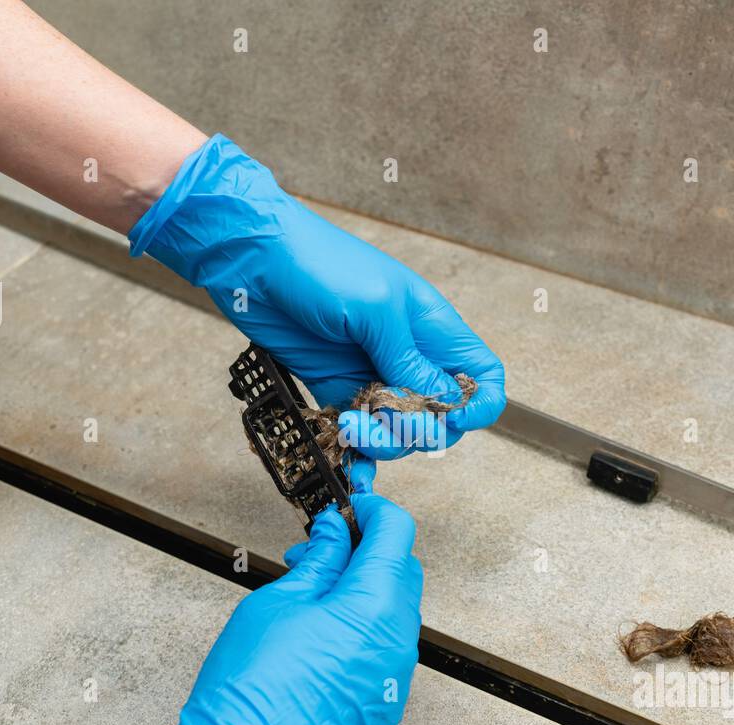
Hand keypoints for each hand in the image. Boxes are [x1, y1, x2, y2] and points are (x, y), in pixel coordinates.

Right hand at [100, 493, 422, 724]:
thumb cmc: (250, 688)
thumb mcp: (279, 602)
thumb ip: (318, 562)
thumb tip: (333, 534)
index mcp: (376, 607)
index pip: (397, 534)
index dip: (372, 512)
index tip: (347, 508)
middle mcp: (398, 644)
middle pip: (401, 573)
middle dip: (366, 550)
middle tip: (318, 547)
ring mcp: (394, 681)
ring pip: (394, 615)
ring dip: (363, 592)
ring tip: (311, 594)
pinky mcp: (383, 710)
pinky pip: (384, 653)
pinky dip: (363, 631)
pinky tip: (321, 635)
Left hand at [129, 134, 506, 459]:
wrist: (252, 258)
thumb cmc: (318, 263)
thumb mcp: (375, 308)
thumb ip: (408, 358)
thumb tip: (436, 400)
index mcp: (432, 327)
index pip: (481, 375)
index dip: (478, 404)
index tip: (454, 418)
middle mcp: (408, 354)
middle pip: (439, 414)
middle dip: (419, 429)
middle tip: (388, 420)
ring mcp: (371, 373)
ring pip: (397, 429)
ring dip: (381, 440)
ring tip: (350, 424)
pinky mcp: (334, 387)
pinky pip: (357, 430)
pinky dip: (354, 450)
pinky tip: (345, 458)